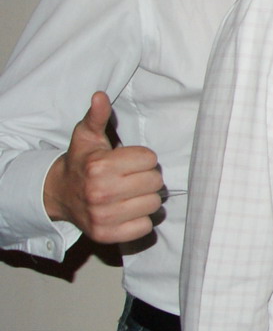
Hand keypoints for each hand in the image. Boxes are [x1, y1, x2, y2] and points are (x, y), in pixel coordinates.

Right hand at [43, 92, 163, 242]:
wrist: (60, 194)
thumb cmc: (81, 162)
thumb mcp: (87, 136)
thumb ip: (97, 116)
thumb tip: (100, 96)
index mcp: (99, 166)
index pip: (150, 159)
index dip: (143, 158)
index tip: (129, 161)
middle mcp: (100, 192)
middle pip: (155, 182)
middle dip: (147, 178)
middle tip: (131, 178)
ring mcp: (103, 216)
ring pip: (154, 205)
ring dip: (146, 199)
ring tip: (129, 194)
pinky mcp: (107, 235)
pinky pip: (145, 227)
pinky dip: (140, 220)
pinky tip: (126, 211)